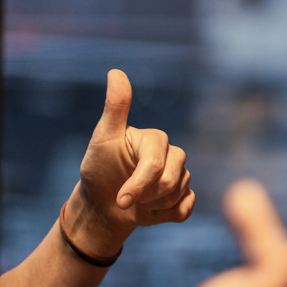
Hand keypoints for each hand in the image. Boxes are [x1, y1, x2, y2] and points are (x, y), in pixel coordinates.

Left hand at [66, 70, 194, 257]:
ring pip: (177, 195)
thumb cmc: (100, 169)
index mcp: (154, 139)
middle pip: (171, 180)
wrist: (101, 205)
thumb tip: (115, 71)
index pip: (156, 164)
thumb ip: (115, 108)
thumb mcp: (102, 139)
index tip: (120, 198)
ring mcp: (180, 175)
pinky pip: (186, 209)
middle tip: (125, 197)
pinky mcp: (183, 196)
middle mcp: (172, 154)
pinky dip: (167, 215)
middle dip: (145, 196)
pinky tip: (151, 211)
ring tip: (137, 201)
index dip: (139, 185)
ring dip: (152, 206)